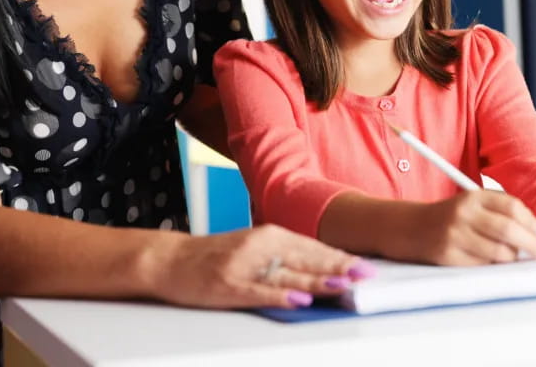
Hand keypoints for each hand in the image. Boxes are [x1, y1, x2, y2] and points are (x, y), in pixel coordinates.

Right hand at [148, 224, 369, 308]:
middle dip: (338, 267)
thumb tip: (319, 269)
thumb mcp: (252, 248)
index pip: (311, 247)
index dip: (339, 257)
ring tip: (344, 285)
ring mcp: (244, 265)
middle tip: (366, 275)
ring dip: (318, 280)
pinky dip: (282, 295)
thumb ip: (283, 257)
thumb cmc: (214, 256)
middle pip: (306, 258)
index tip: (365, 266)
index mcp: (268, 236)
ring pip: (288, 274)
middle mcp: (259, 245)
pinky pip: (260, 291)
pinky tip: (300, 299)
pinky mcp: (228, 284)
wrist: (170, 259)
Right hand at [394, 190, 535, 265]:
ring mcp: (454, 235)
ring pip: (499, 252)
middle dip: (532, 245)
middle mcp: (463, 213)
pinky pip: (483, 266)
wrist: (411, 228)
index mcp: (472, 196)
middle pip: (508, 229)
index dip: (532, 222)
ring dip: (513, 258)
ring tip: (512, 257)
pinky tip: (492, 262)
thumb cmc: (451, 218)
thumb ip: (502, 213)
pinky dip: (494, 267)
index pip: (511, 206)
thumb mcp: (473, 205)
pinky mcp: (448, 256)